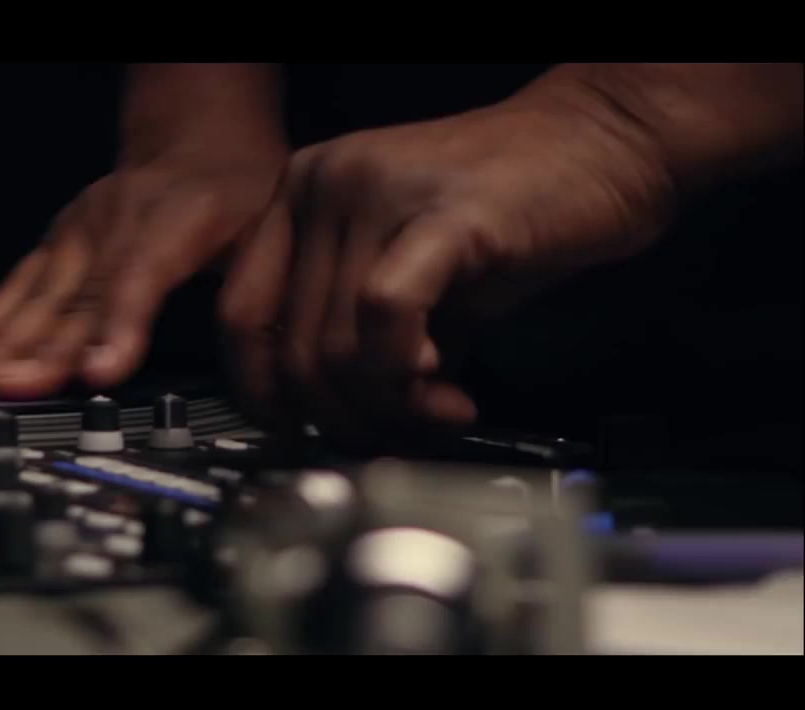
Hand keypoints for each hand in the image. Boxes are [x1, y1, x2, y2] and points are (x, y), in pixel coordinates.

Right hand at [0, 147, 284, 397]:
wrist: (199, 142)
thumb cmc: (237, 193)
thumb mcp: (268, 233)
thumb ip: (252, 287)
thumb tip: (247, 353)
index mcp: (179, 221)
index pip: (142, 279)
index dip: (119, 328)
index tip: (99, 372)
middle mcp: (116, 224)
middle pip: (76, 297)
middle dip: (40, 349)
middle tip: (10, 388)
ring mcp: (79, 232)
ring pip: (38, 293)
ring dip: (2, 338)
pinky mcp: (57, 242)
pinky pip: (19, 284)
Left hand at [219, 91, 676, 443]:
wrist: (605, 144)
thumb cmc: (512, 213)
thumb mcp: (415, 288)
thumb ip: (366, 350)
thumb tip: (346, 430)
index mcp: (300, 197)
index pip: (237, 315)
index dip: (262, 393)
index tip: (302, 431)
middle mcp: (322, 186)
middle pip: (285, 347)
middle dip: (341, 417)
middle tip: (397, 432)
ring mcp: (373, 191)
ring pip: (332, 344)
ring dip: (386, 408)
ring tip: (438, 413)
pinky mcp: (437, 211)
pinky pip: (386, 314)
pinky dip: (406, 374)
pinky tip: (448, 390)